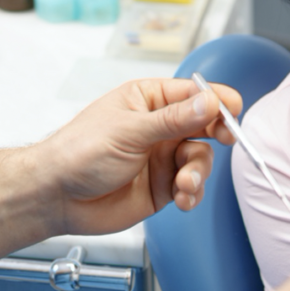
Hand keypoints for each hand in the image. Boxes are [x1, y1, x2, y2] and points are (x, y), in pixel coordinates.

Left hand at [43, 78, 241, 235]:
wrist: (57, 196)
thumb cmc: (80, 151)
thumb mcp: (130, 130)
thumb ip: (173, 119)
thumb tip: (209, 101)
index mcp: (148, 100)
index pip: (192, 93)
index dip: (215, 100)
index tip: (232, 110)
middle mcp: (159, 127)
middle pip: (203, 125)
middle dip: (216, 134)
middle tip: (225, 140)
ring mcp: (161, 157)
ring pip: (200, 158)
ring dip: (198, 171)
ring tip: (185, 183)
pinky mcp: (162, 186)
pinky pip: (191, 186)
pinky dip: (193, 192)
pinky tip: (183, 197)